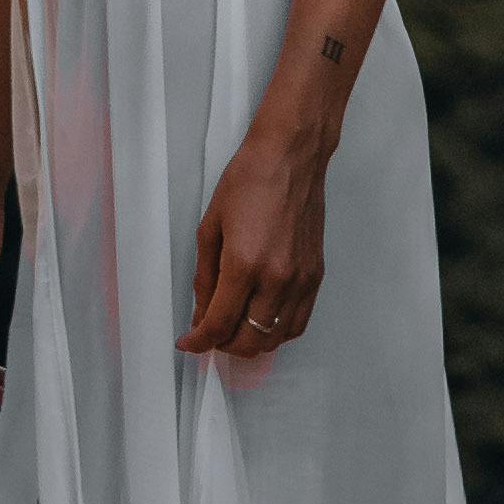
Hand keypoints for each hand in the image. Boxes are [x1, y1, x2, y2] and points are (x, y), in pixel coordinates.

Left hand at [181, 117, 327, 361]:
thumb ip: (204, 277)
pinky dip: (277, 332)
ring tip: (234, 328)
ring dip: (250, 342)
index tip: (188, 342)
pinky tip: (262, 320)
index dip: (198, 341)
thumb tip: (202, 312)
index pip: (218, 324)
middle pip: (248, 341)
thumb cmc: (248, 182)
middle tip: (208, 333)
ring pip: (275, 339)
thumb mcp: (210, 228)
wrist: (290, 158)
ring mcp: (300, 280)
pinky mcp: (315, 275)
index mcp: (244, 265)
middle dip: (222, 345)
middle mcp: (276, 278)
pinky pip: (298, 322)